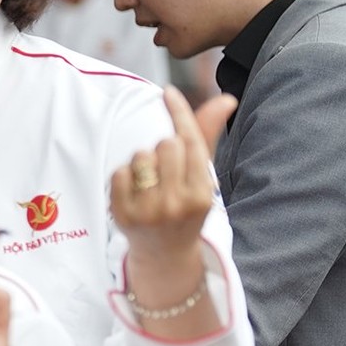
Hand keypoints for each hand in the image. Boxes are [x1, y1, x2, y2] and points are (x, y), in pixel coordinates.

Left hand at [109, 89, 235, 262]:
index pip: (191, 142)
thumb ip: (206, 137)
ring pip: (140, 156)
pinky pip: (119, 173)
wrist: (164, 254)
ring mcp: (150, 211)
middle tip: (165, 170)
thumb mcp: (201, 178)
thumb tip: (226, 98)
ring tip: (150, 181)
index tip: (168, 91)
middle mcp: (178, 203)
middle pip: (165, 145)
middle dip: (162, 148)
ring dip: (142, 161)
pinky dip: (124, 176)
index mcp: (202, 193)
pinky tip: (134, 191)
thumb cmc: (185, 206)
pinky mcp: (123, 215)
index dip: (179, 113)